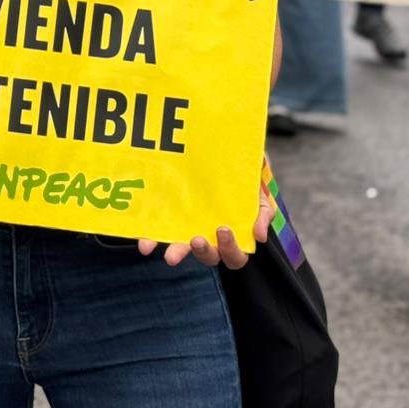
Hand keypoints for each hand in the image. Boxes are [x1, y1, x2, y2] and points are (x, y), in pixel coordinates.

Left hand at [137, 178, 272, 267]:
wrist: (219, 150)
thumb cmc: (242, 175)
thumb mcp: (257, 187)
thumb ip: (263, 209)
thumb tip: (259, 237)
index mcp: (232, 233)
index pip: (235, 255)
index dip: (231, 249)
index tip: (223, 229)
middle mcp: (209, 236)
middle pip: (209, 257)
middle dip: (203, 252)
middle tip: (196, 240)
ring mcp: (187, 227)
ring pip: (182, 249)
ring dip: (177, 252)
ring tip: (170, 254)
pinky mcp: (168, 217)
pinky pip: (158, 232)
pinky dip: (151, 239)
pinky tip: (145, 243)